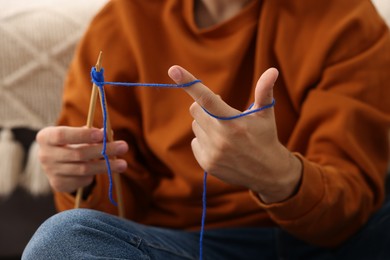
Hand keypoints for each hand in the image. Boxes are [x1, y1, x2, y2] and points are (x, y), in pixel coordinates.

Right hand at [36, 126, 127, 192]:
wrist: (55, 162)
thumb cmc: (70, 142)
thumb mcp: (77, 133)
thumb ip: (92, 133)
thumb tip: (108, 134)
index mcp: (46, 137)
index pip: (62, 135)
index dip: (83, 135)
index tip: (102, 134)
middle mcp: (45, 155)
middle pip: (78, 154)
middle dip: (103, 150)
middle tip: (124, 147)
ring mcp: (50, 172)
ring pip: (84, 170)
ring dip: (106, 166)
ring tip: (123, 164)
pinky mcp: (58, 185)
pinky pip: (82, 180)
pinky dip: (94, 174)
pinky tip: (99, 169)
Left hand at [168, 65, 301, 202]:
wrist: (268, 172)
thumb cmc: (265, 137)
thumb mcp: (266, 114)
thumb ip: (265, 91)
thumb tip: (272, 70)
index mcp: (233, 122)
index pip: (207, 99)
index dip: (189, 83)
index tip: (173, 70)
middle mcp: (221, 138)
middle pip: (195, 110)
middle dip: (204, 107)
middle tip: (221, 112)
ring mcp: (212, 152)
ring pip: (195, 126)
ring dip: (206, 124)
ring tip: (224, 133)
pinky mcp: (207, 163)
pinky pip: (195, 142)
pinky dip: (204, 140)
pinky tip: (220, 146)